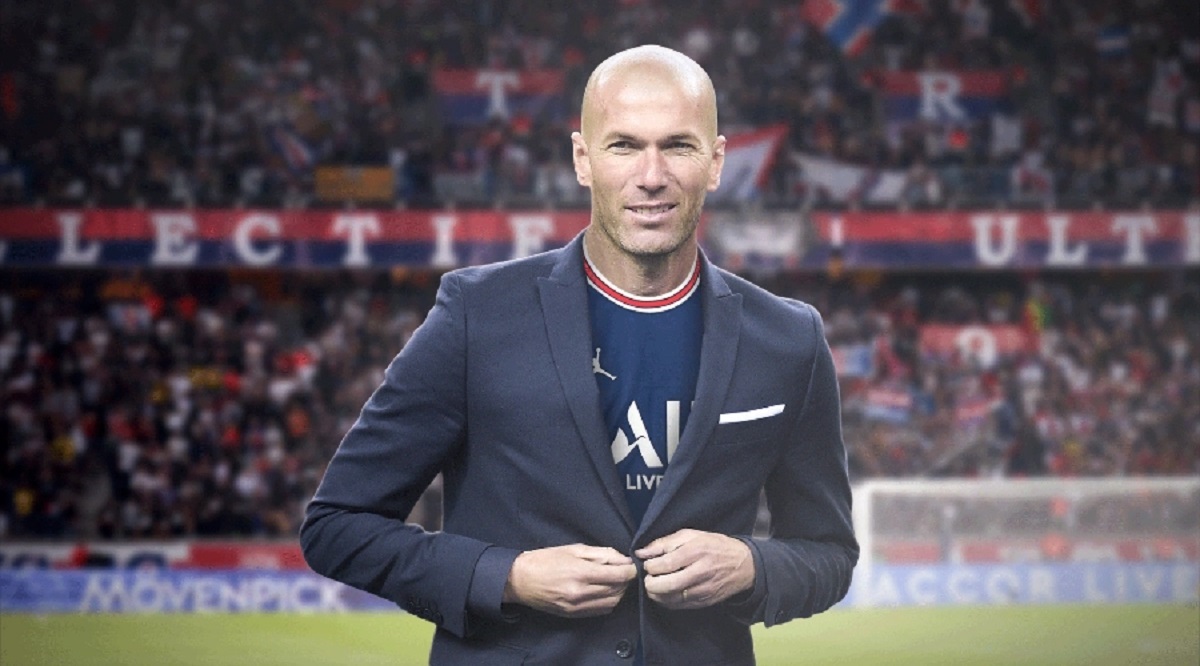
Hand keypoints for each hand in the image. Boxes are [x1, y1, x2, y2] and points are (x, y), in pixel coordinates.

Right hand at [504, 544, 637, 616]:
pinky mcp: (573, 615)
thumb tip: (623, 559)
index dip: (631, 570)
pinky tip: (605, 592)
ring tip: (615, 581)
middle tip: (624, 571)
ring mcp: (577, 607)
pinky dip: (609, 602)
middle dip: (626, 580)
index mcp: (581, 573)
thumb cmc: (545, 560)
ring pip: (612, 603)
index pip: (619, 576)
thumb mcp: (574, 549)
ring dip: (619, 592)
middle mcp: (581, 593)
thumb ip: (601, 554)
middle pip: (618, 590)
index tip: (632, 565)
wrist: (520, 580)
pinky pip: (601, 611)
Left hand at [635, 529, 754, 609]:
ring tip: (655, 584)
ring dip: (656, 593)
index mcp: (697, 551)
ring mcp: (703, 590)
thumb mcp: (692, 535)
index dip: (650, 566)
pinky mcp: (704, 602)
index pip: (666, 563)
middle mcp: (700, 572)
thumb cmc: (715, 546)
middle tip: (648, 577)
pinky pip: (679, 606)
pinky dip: (666, 601)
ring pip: (671, 598)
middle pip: (667, 585)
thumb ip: (665, 542)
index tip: (647, 564)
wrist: (744, 566)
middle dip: (650, 583)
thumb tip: (641, 552)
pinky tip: (665, 592)